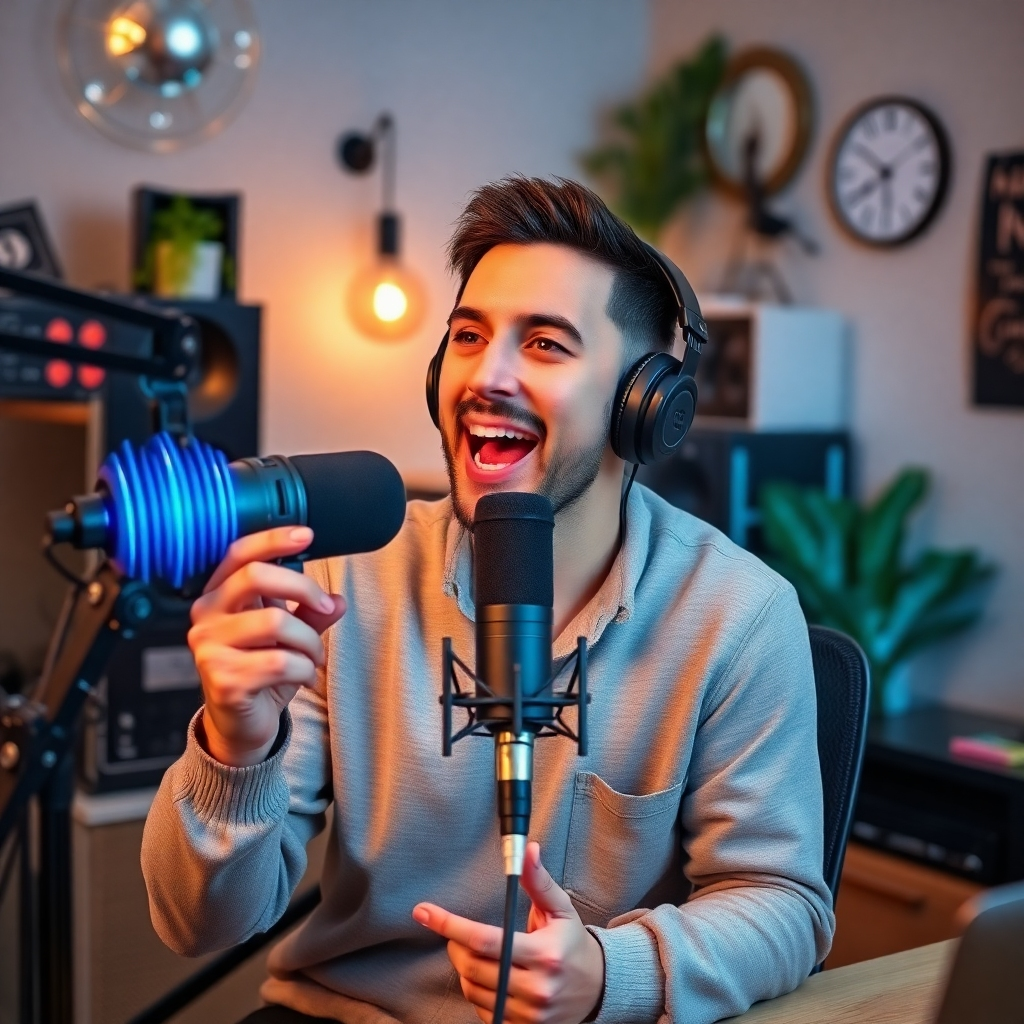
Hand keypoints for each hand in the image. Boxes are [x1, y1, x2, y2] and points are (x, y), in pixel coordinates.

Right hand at [187, 526, 345, 766]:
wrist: (242, 724)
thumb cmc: (261, 671)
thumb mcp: (291, 635)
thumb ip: (311, 612)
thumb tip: (336, 599)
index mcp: (218, 596)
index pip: (239, 554)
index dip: (272, 539)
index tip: (307, 535)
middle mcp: (205, 617)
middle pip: (256, 577)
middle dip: (303, 588)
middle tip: (323, 605)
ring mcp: (209, 649)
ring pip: (276, 623)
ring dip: (308, 641)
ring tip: (312, 657)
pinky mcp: (222, 680)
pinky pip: (280, 662)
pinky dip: (305, 669)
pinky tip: (303, 677)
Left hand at [413, 842, 604, 1023]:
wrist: (598, 988)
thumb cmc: (572, 943)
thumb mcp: (560, 908)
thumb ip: (538, 880)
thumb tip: (526, 850)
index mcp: (544, 955)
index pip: (486, 941)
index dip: (450, 925)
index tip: (424, 912)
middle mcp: (536, 988)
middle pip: (472, 967)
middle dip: (454, 944)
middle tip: (455, 932)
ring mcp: (529, 1014)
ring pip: (473, 990)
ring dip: (463, 968)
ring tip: (473, 952)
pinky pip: (483, 1011)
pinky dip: (476, 991)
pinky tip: (486, 976)